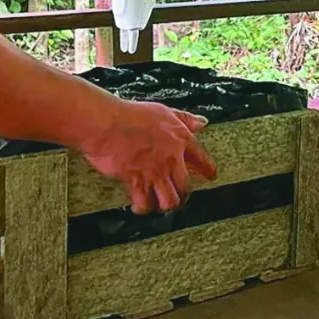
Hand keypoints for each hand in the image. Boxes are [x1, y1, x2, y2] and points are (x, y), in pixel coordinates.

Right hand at [82, 97, 217, 214]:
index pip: (202, 158)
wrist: (107, 124)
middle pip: (186, 187)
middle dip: (183, 195)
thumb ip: (184, 119)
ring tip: (161, 204)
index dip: (209, 169)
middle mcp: (171, 159)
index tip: (211, 175)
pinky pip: (145, 203)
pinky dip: (143, 207)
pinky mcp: (136, 182)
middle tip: (179, 196)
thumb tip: (201, 122)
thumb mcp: (164, 111)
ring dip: (166, 204)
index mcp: (180, 140)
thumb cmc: (131, 115)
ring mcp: (154, 172)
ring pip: (170, 201)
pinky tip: (140, 206)